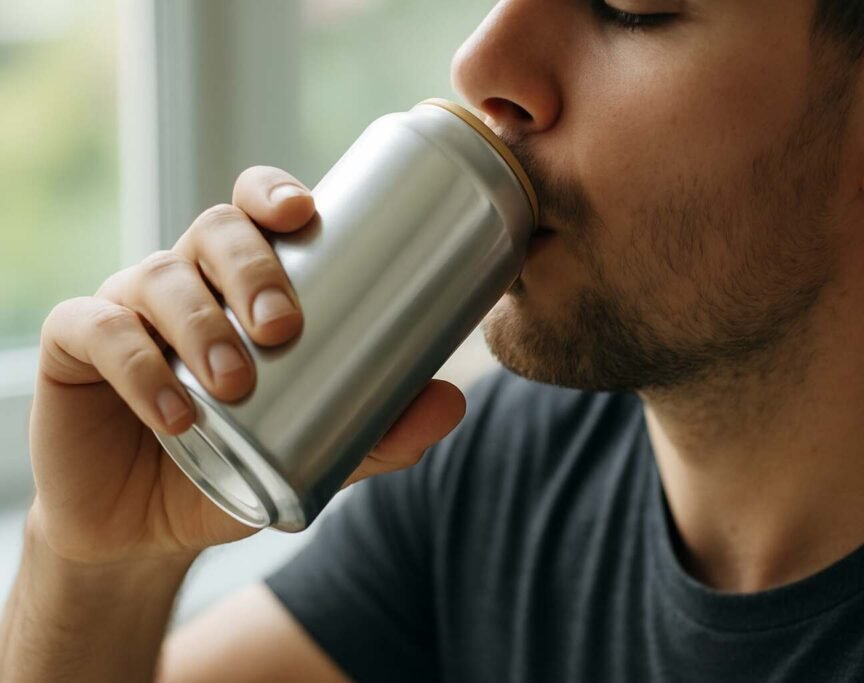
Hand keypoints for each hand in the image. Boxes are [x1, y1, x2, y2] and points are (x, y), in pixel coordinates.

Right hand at [28, 166, 466, 564]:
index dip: (273, 192)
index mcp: (239, 283)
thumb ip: (378, 433)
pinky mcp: (76, 349)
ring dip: (202, 323)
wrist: (146, 527)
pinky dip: (139, 366)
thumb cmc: (234, 466)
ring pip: (158, 276)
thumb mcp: (312, 452)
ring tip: (236, 380)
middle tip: (285, 327)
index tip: (305, 212)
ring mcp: (126, 308)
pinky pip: (98, 332)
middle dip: (251, 267)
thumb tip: (453, 402)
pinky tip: (175, 411)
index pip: (253, 210)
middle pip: (212, 231)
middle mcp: (184, 280)